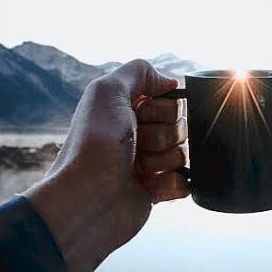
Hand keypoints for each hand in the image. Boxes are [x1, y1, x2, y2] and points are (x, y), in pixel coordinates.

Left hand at [24, 59, 188, 271]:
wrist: (87, 200)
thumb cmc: (93, 145)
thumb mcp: (107, 91)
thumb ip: (139, 71)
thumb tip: (171, 82)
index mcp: (127, 111)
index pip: (170, 101)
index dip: (159, 109)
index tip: (137, 117)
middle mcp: (138, 135)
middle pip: (180, 126)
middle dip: (161, 136)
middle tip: (134, 146)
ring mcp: (148, 163)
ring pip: (183, 153)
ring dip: (162, 161)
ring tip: (136, 170)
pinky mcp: (156, 191)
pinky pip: (185, 182)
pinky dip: (169, 184)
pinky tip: (147, 188)